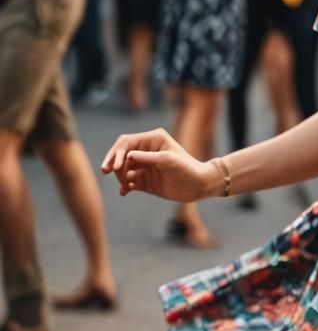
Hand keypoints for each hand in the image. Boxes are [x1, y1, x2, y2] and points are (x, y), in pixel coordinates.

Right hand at [101, 127, 219, 201]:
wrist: (199, 186)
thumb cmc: (187, 169)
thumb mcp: (167, 160)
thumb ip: (146, 157)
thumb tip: (127, 156)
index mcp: (153, 139)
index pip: (126, 142)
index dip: (116, 152)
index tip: (113, 166)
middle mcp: (146, 151)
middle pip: (120, 155)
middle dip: (113, 163)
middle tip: (106, 172)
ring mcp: (145, 166)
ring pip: (122, 169)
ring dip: (120, 176)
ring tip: (127, 184)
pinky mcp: (144, 180)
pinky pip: (128, 182)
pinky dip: (124, 186)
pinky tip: (126, 191)